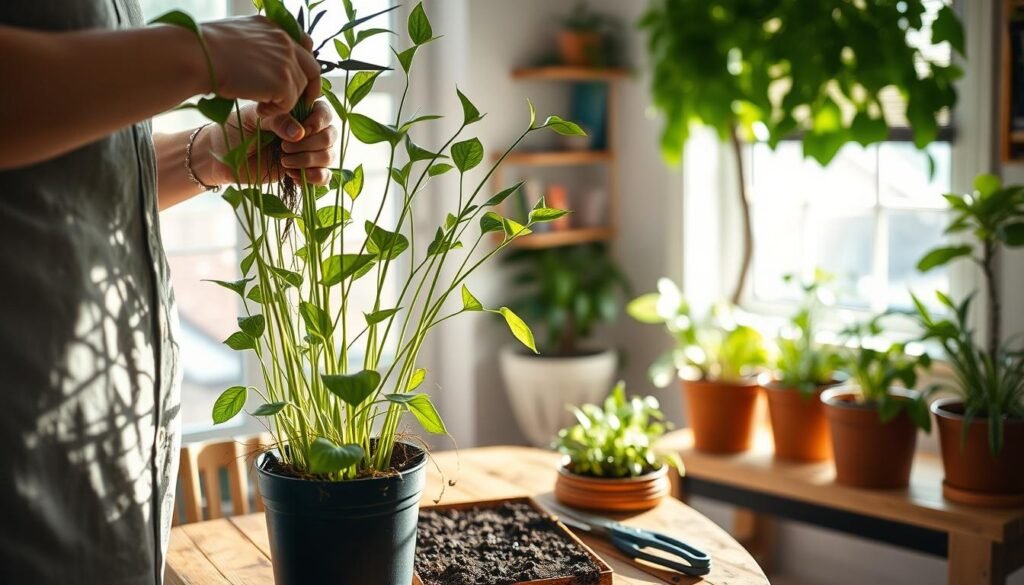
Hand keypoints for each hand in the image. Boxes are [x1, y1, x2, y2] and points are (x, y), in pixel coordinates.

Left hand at [196, 101, 337, 185]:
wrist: (221, 157)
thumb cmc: (235, 130)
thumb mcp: (253, 118)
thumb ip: (277, 121)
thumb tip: (299, 133)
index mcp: (297, 112)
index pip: (324, 113)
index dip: (318, 122)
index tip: (302, 130)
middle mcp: (306, 131)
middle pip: (330, 135)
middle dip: (310, 144)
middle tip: (284, 148)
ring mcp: (306, 152)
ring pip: (328, 156)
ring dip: (309, 160)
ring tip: (284, 162)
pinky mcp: (302, 172)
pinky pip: (324, 177)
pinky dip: (314, 177)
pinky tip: (293, 176)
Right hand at [200, 16, 320, 116]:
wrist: (198, 55)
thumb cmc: (204, 49)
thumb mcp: (238, 37)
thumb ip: (259, 46)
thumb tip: (265, 64)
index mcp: (273, 27)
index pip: (304, 44)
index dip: (303, 64)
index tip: (295, 78)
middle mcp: (285, 40)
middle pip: (312, 68)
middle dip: (309, 88)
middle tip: (297, 102)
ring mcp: (287, 60)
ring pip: (299, 88)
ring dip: (284, 101)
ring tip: (262, 105)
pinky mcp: (284, 81)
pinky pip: (289, 104)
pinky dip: (276, 110)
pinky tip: (258, 108)